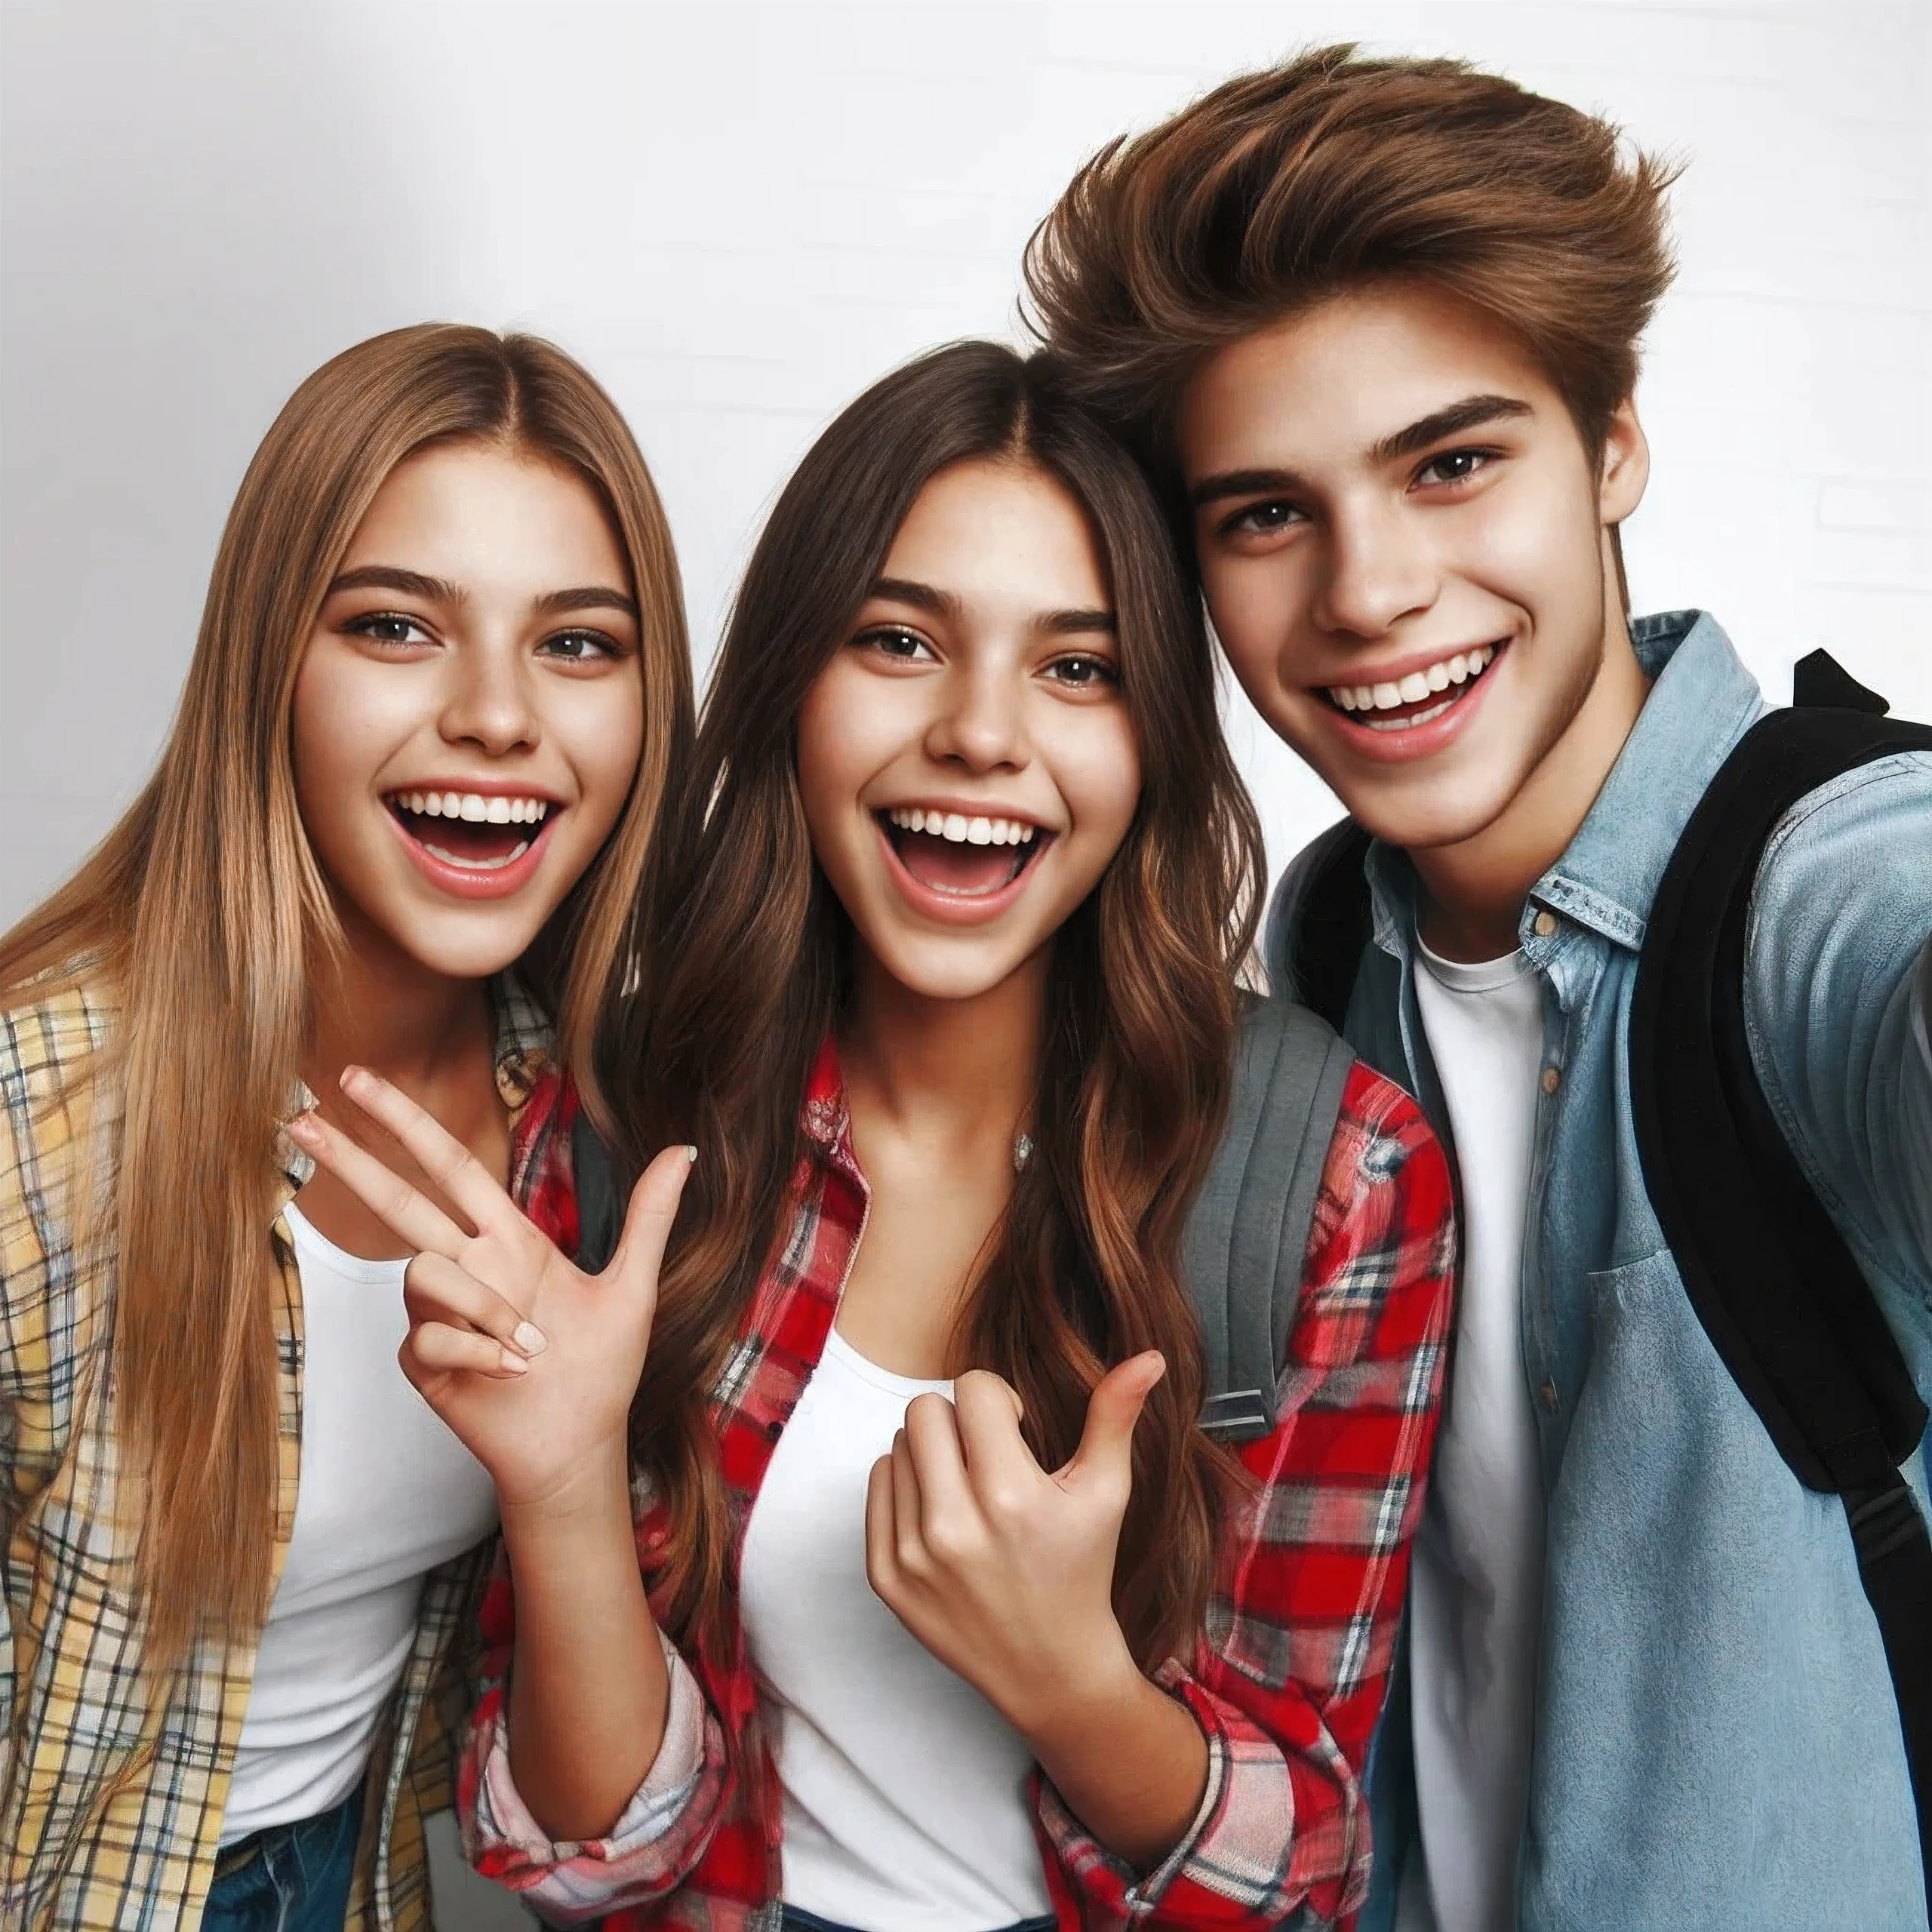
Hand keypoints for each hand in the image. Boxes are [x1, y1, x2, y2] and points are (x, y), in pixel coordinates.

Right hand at [286, 1067, 691, 1513]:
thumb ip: (649, 1215)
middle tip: (303, 1120)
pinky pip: (433, 1335)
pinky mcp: (423, 1359)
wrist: (582, 1444)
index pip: (448, 1164)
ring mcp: (437, 1314)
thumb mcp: (633, 1286)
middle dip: (352, 1160)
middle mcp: (465, 1266)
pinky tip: (513, 1372)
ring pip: (425, 1272)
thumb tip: (685, 1149)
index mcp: (507, 1238)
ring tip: (533, 1348)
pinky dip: (481, 1351)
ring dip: (485, 1307)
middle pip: (398, 1200)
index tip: (358, 1080)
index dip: (405, 1121)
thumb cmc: (603, 1369)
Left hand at [864, 1351, 1164, 1738]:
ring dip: (932, 1454)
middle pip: (923, 1409)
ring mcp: (913, 1554)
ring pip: (898, 1444)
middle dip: (959, 1421)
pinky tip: (944, 1514)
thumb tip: (1149, 1356)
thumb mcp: (1106, 1492)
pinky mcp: (886, 1577)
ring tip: (968, 1489)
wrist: (1049, 1668)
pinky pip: (878, 1484)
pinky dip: (907, 1487)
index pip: (972, 1388)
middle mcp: (954, 1526)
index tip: (1017, 1432)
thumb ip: (1116, 1416)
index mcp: (1011, 1496)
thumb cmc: (1081, 1570)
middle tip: (987, 1456)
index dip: (999, 1401)